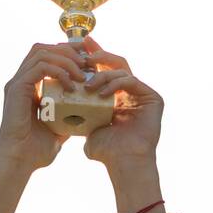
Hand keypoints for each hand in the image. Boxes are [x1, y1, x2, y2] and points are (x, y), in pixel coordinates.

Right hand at [0, 41, 88, 172]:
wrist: (20, 163)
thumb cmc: (36, 151)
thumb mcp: (58, 129)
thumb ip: (67, 117)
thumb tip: (86, 113)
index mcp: (28, 87)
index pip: (46, 56)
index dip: (66, 54)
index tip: (87, 63)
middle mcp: (20, 81)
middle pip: (43, 48)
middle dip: (68, 50)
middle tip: (87, 63)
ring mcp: (16, 83)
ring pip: (42, 53)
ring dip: (66, 60)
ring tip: (82, 75)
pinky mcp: (16, 88)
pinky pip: (40, 68)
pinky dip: (58, 71)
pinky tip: (70, 85)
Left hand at [79, 38, 163, 169]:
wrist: (123, 164)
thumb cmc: (106, 152)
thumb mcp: (87, 128)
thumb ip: (78, 115)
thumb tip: (59, 109)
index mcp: (117, 97)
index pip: (104, 71)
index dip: (91, 57)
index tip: (75, 47)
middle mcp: (131, 92)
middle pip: (115, 64)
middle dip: (98, 54)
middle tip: (82, 51)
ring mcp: (143, 94)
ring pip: (122, 70)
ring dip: (102, 73)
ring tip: (87, 84)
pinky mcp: (153, 98)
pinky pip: (131, 80)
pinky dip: (114, 83)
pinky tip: (100, 93)